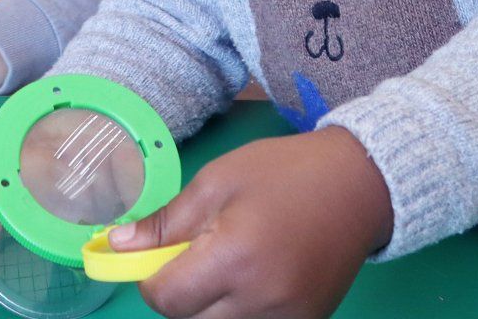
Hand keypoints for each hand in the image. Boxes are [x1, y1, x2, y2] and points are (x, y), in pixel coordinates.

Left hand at [114, 127, 392, 318]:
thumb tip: (117, 247)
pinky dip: (241, 311)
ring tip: (227, 266)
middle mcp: (261, 300)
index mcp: (235, 258)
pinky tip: (253, 279)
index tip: (158, 256)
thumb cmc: (284, 173)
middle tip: (195, 257)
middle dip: (180, 295)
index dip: (150, 279)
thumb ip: (167, 221)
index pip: (167, 299)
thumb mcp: (217, 181)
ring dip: (210, 307)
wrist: (360, 185)